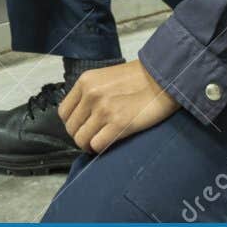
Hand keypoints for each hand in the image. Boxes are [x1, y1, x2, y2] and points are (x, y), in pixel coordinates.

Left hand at [58, 60, 179, 154]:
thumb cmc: (138, 78)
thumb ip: (90, 93)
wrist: (163, 78)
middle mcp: (90, 95)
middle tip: (93, 137)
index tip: (83, 127)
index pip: (64, 112)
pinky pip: (97, 145)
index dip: (73, 124)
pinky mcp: (118, 124)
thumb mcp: (105, 78)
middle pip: (71, 128)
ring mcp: (103, 110)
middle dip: (80, 136)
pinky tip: (109, 143)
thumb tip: (82, 116)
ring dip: (89, 145)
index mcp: (85, 81)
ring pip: (81, 139)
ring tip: (100, 142)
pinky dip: (100, 148)